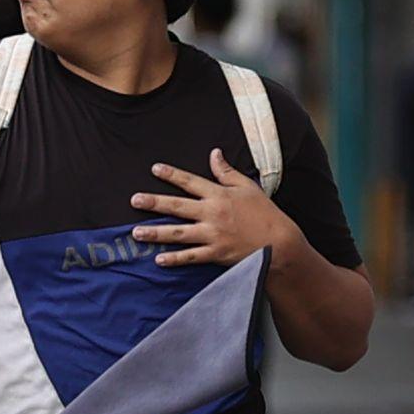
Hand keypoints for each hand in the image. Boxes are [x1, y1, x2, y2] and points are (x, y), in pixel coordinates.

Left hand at [131, 148, 295, 268]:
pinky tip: (159, 259)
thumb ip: (227, 172)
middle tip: (134, 200)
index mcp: (219, 195)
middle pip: (177, 206)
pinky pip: (191, 256)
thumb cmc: (265, 214)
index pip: (191, 182)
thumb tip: (214, 153)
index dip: (172, 174)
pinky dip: (175, 259)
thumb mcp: (248, 187)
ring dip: (156, 232)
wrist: (279, 243)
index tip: (155, 169)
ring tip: (137, 232)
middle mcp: (212, 214)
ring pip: (178, 233)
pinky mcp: (216, 254)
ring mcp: (213, 235)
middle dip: (154, 202)